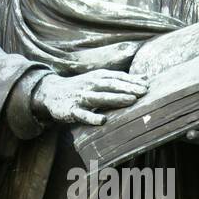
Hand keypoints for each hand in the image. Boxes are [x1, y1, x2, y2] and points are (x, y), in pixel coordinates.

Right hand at [31, 69, 148, 126]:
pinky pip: (83, 115)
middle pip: (111, 85)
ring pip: (100, 98)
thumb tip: (145, 79)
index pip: (117, 77)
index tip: (147, 86)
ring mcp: (81, 97)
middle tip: (144, 92)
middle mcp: (90, 84)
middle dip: (128, 88)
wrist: (51, 92)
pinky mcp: (71, 110)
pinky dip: (92, 118)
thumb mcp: (99, 79)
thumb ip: (121, 80)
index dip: (132, 81)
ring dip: (115, 98)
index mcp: (98, 77)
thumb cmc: (81, 87)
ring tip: (131, 100)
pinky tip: (103, 121)